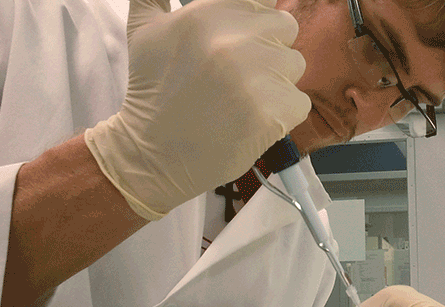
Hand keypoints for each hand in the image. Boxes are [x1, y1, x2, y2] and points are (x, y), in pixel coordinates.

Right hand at [85, 0, 310, 219]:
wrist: (154, 154)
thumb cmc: (152, 92)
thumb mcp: (144, 29)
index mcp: (208, 12)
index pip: (263, 0)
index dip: (258, 18)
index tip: (248, 36)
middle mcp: (235, 39)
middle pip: (286, 26)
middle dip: (268, 47)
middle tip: (239, 74)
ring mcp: (258, 76)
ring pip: (295, 64)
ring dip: (275, 82)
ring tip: (240, 100)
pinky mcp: (274, 112)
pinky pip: (299, 102)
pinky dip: (281, 115)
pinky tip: (249, 121)